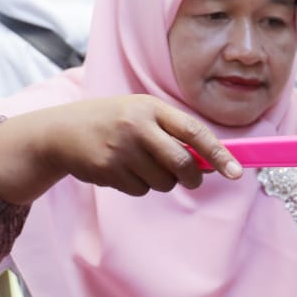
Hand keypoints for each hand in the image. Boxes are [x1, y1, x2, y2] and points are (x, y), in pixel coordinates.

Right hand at [0, 94, 241, 204]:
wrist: (60, 131)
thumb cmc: (112, 122)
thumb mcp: (141, 115)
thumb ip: (173, 134)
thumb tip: (211, 161)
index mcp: (151, 108)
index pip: (194, 131)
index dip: (218, 153)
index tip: (236, 171)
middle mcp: (137, 126)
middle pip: (181, 163)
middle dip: (192, 177)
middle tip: (191, 179)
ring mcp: (121, 148)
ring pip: (162, 181)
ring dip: (160, 180)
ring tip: (139, 163)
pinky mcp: (108, 169)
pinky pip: (141, 189)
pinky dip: (138, 185)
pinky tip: (121, 169)